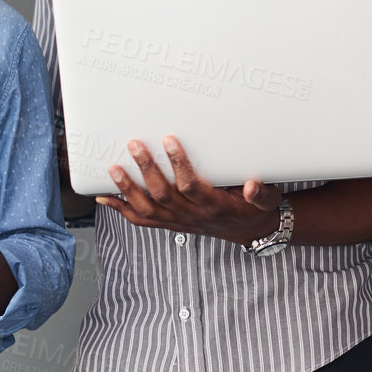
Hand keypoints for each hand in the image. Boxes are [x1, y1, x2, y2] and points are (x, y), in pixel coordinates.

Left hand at [97, 136, 282, 247]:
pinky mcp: (170, 223)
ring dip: (128, 189)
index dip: (178, 164)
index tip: (169, 140)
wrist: (249, 231)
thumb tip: (253, 186)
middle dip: (146, 169)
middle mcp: (193, 216)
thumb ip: (262, 194)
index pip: (191, 186)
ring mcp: (179, 221)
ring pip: (147, 209)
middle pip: (163, 195)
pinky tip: (104, 198)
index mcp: (215, 206)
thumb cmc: (254, 209)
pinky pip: (141, 220)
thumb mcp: (267, 200)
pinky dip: (121, 209)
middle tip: (135, 145)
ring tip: (114, 168)